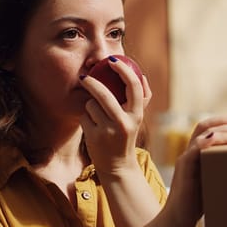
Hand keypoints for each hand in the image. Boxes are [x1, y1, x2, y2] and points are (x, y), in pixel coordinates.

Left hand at [79, 57, 150, 173]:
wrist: (117, 166)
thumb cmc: (126, 135)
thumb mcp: (137, 118)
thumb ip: (142, 98)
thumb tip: (142, 75)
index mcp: (137, 115)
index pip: (133, 86)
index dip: (123, 70)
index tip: (112, 60)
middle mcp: (124, 123)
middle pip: (104, 94)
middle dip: (91, 82)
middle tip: (85, 77)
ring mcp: (108, 131)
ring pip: (91, 105)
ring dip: (90, 107)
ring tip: (97, 118)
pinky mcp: (94, 137)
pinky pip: (84, 117)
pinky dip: (85, 119)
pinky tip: (92, 128)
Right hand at [160, 116, 226, 226]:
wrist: (177, 219)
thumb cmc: (198, 202)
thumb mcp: (215, 181)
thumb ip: (225, 170)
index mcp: (197, 152)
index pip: (210, 127)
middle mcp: (190, 151)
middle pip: (208, 125)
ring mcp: (186, 157)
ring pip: (205, 133)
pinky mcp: (184, 167)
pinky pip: (197, 148)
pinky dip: (213, 142)